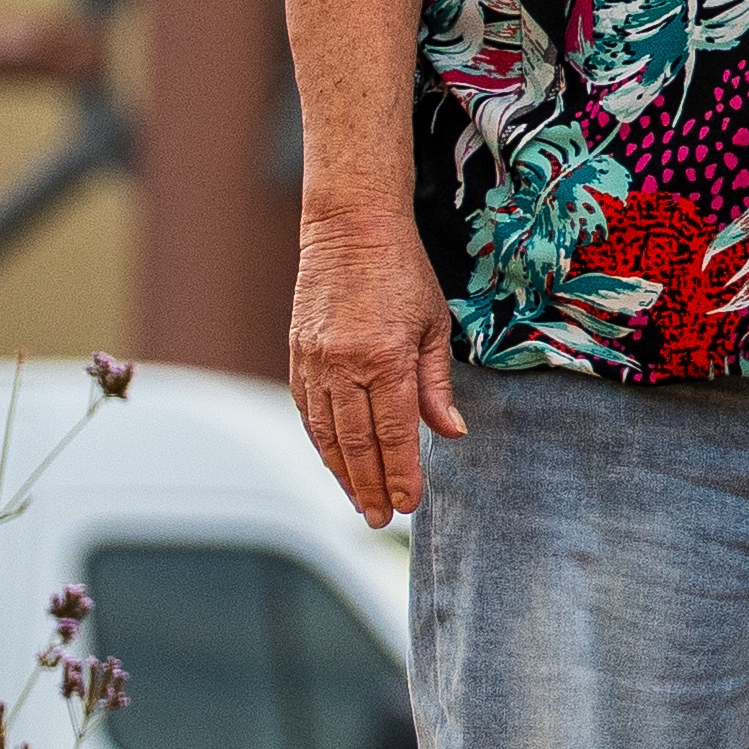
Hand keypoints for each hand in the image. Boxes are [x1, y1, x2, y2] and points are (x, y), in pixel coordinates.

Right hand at [285, 205, 467, 525]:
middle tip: (382, 520)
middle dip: (370, 487)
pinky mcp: (298, 355)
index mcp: (385, 358)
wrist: (350, 228)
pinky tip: (336, 464)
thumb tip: (451, 434)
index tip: (409, 503)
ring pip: (326, 434)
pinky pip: (307, 412)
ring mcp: (314, 361)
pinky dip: (321, 443)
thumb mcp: (434, 326)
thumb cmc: (403, 274)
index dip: (401, 474)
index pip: (393, 433)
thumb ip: (436, 386)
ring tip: (360, 503)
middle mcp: (343, 364)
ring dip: (343, 474)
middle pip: (356, 443)